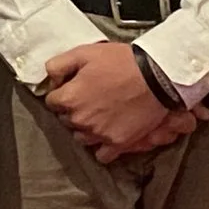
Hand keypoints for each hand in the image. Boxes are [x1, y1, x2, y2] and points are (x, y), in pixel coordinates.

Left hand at [41, 42, 180, 161]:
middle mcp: (80, 119)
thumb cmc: (121, 62)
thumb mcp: (84, 52)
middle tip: (90, 99)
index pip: (52, 102)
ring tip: (99, 115)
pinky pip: (102, 155)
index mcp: (69, 98)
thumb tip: (51, 80)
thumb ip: (58, 65)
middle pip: (66, 120)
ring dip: (86, 128)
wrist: (157, 76)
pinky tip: (107, 135)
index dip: (62, 93)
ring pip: (81, 137)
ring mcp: (99, 134)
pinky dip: (102, 147)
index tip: (75, 87)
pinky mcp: (118, 143)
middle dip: (74, 110)